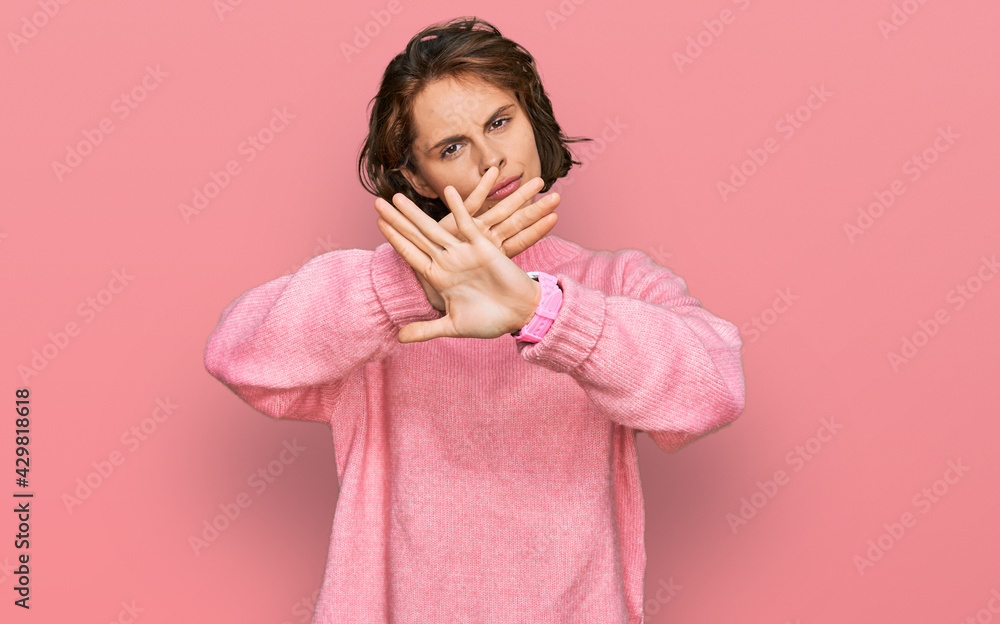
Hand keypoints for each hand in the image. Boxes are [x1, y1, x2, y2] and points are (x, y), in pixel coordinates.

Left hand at [374, 181, 542, 342]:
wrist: (519, 315)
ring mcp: (463, 253)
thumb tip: (399, 338)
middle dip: (396, 220)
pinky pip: (469, 224)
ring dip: (415, 213)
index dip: (394, 239)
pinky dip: (459, 208)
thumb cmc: (489, 320)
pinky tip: (448, 192)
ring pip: (434, 228)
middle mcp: (447, 261)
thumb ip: (426, 330)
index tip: (378, 223)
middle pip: (415, 236)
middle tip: (377, 201)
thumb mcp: (453, 326)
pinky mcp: (484, 247)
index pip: (410, 253)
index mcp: (438, 277)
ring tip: (398, 196)